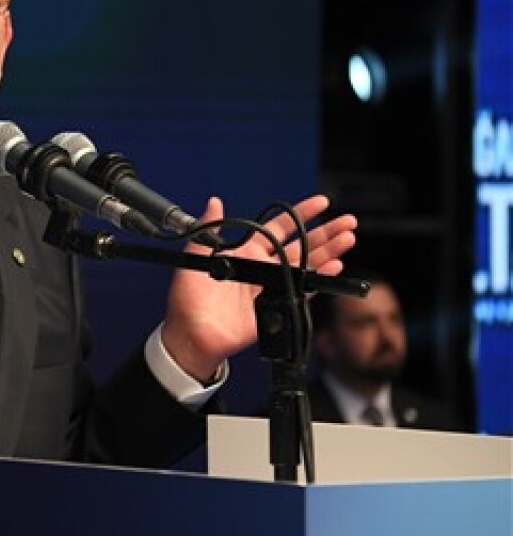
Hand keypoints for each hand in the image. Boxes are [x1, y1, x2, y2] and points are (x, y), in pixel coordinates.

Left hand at [160, 194, 357, 382]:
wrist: (191, 333)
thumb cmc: (189, 298)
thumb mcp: (194, 258)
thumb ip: (207, 229)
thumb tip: (214, 202)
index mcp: (246, 251)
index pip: (279, 227)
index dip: (300, 214)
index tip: (321, 204)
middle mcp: (262, 267)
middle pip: (301, 244)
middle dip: (325, 232)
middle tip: (346, 221)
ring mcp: (270, 286)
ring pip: (306, 265)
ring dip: (328, 252)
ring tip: (347, 239)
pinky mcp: (275, 306)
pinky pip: (302, 290)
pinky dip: (319, 279)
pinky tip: (333, 267)